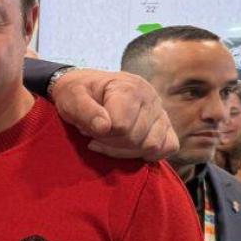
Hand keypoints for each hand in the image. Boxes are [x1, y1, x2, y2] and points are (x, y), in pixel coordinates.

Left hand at [50, 69, 177, 160]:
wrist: (86, 88)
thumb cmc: (77, 93)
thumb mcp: (71, 97)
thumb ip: (85, 111)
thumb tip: (104, 127)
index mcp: (129, 87)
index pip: (121, 127)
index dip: (101, 135)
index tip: (87, 128)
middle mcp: (150, 97)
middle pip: (135, 139)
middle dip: (110, 143)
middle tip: (95, 134)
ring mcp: (160, 111)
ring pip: (152, 146)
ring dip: (125, 150)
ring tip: (109, 139)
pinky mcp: (165, 124)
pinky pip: (169, 147)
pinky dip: (150, 153)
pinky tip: (129, 147)